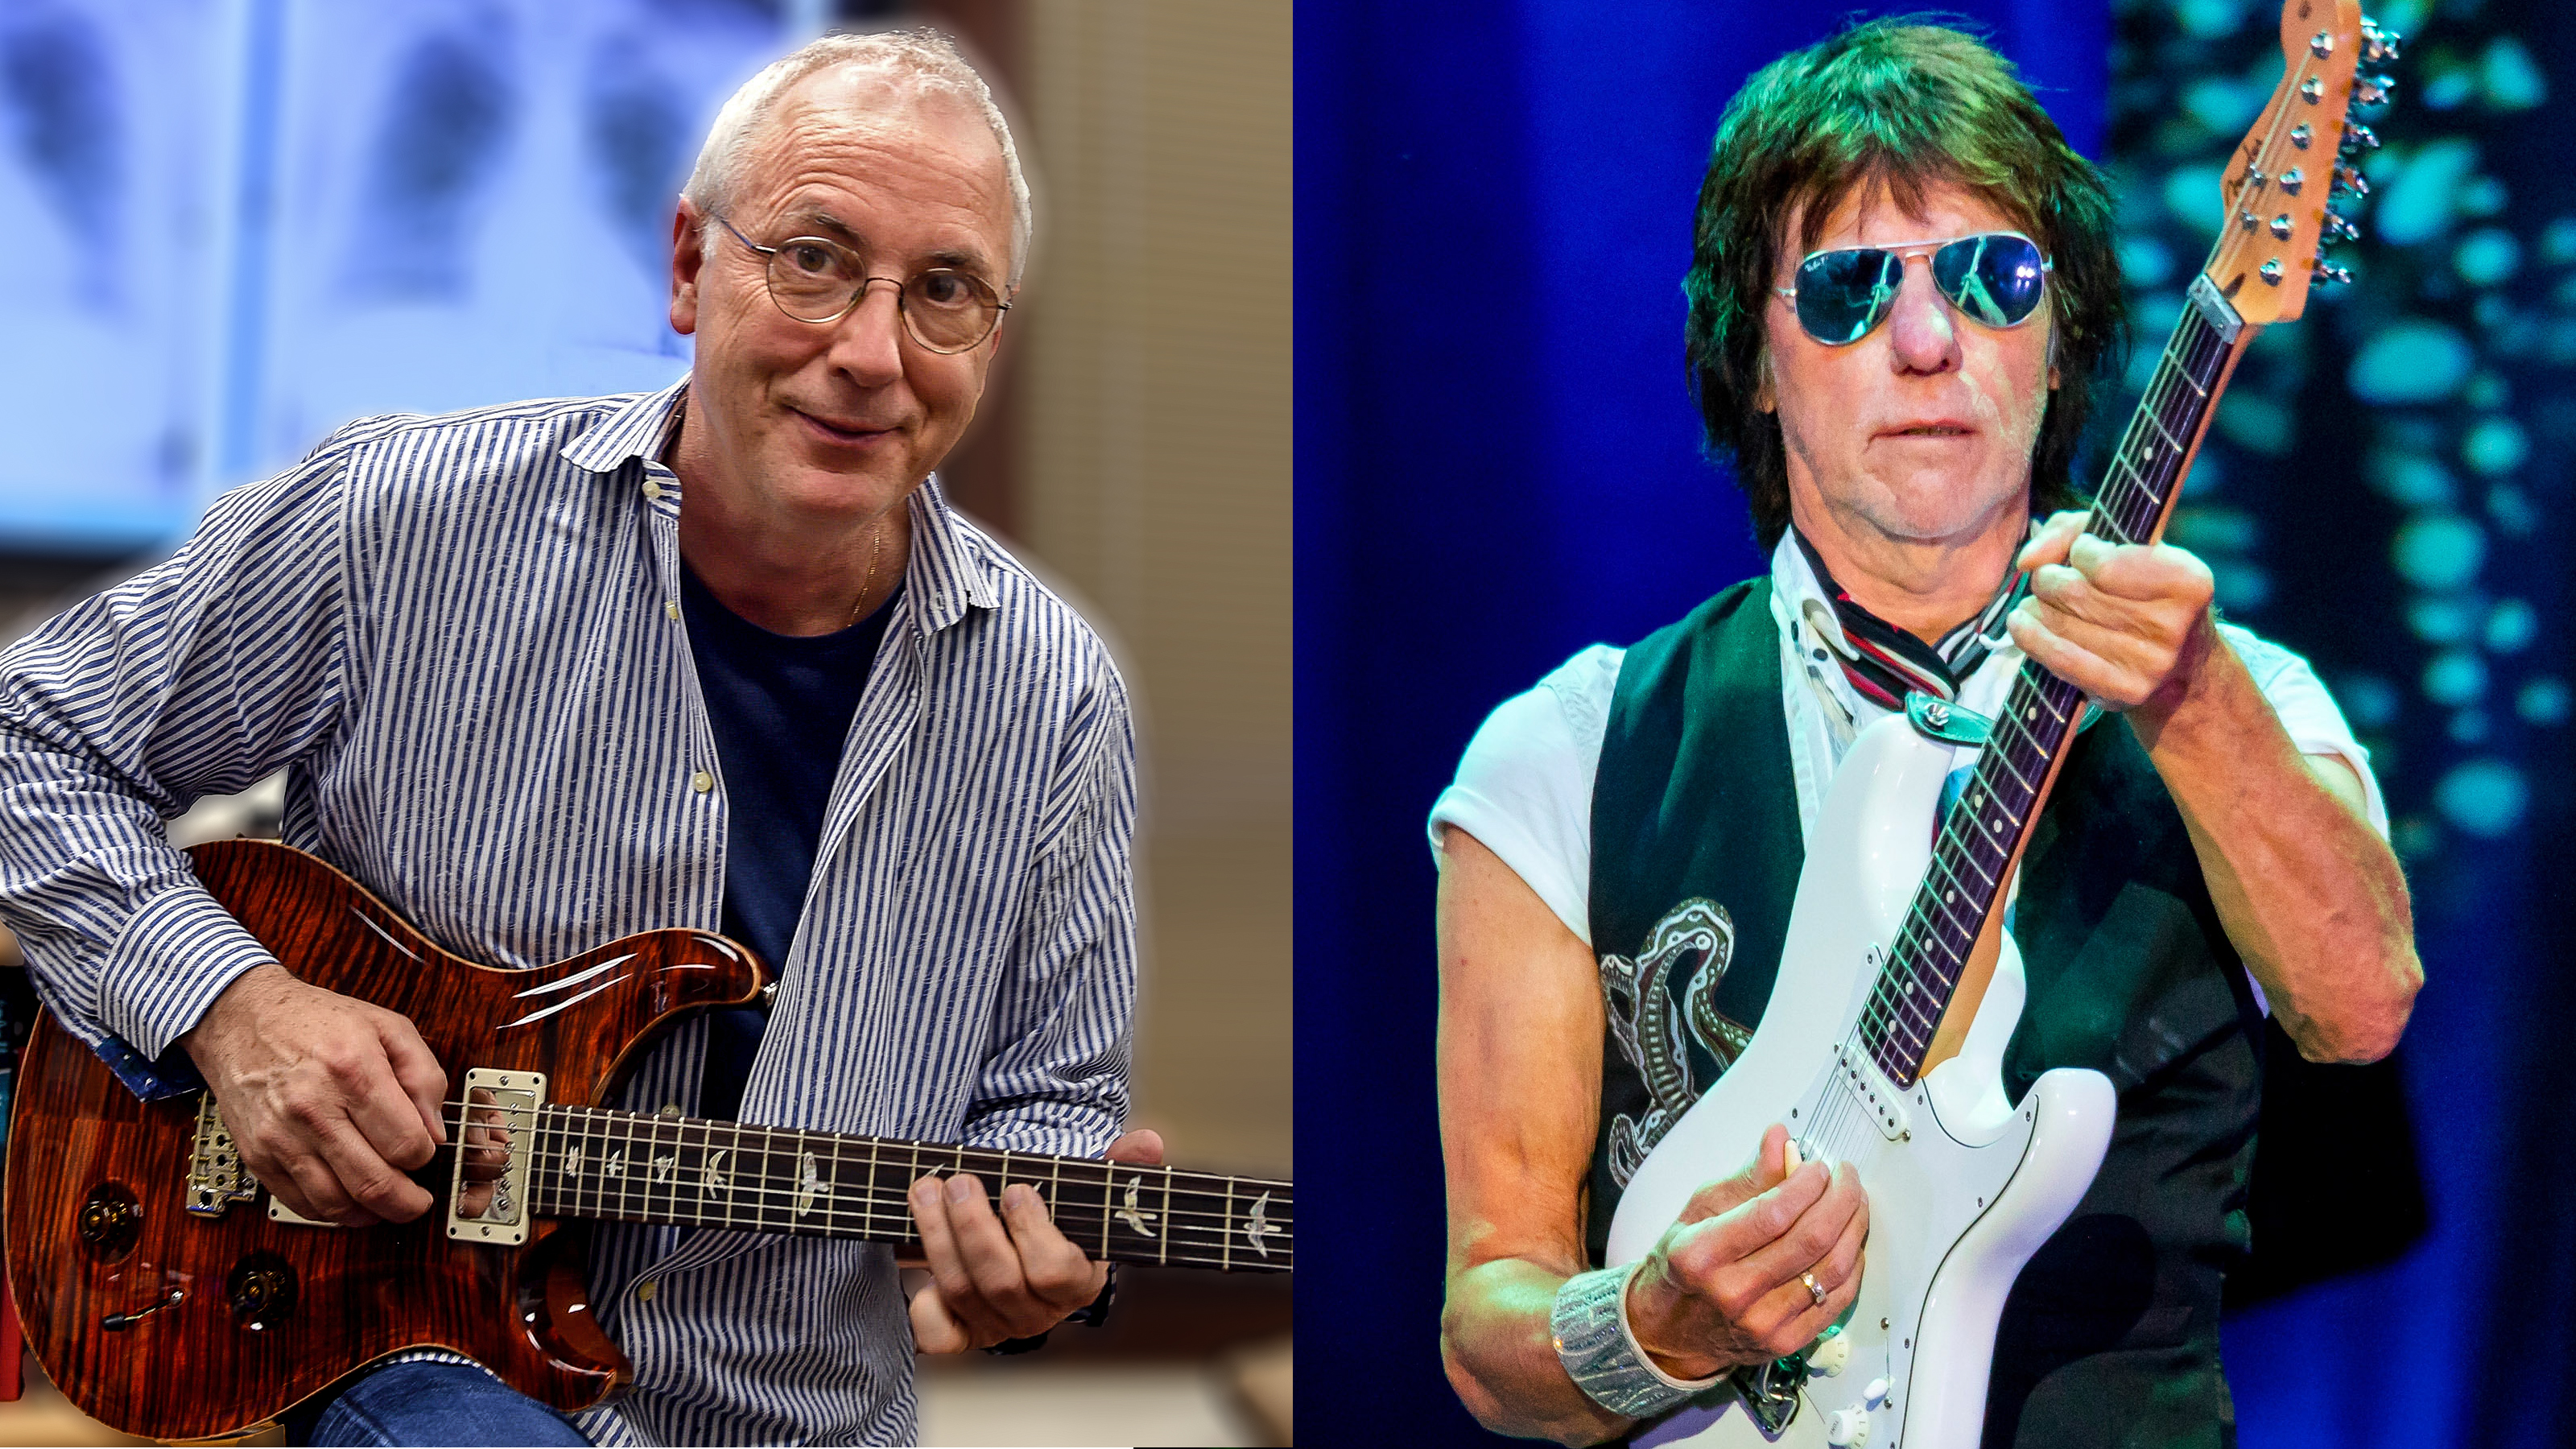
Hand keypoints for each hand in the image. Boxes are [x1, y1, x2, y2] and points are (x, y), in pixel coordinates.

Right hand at [178, 962, 448, 1224]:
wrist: (240, 1018)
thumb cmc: (316, 1020)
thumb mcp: (388, 1026)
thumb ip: (424, 1077)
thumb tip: (435, 1132)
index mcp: (352, 1070)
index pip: (405, 1144)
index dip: (425, 1157)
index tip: (426, 1153)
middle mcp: (312, 1108)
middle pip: (373, 1183)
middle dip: (407, 1203)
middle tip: (418, 1201)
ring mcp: (280, 1136)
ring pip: (335, 1204)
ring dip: (370, 1214)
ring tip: (387, 1204)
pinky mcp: (257, 1156)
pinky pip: (299, 1204)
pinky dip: (331, 1212)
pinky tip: (349, 1200)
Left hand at [906, 1127, 1163, 1352]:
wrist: (1020, 1252)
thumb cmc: (1056, 1217)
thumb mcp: (1088, 1189)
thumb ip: (1119, 1166)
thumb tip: (1149, 1141)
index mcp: (1078, 1282)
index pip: (1055, 1271)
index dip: (1032, 1231)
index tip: (1017, 1189)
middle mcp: (1038, 1313)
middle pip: (1000, 1280)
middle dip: (973, 1226)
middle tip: (958, 1180)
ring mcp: (997, 1326)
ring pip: (962, 1290)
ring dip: (938, 1236)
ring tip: (927, 1189)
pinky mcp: (961, 1334)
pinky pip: (938, 1334)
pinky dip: (922, 1303)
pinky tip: (914, 1257)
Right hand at [1624, 1124, 1868, 1379]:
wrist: (1672, 1329)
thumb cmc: (1684, 1265)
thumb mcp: (1700, 1210)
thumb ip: (1747, 1177)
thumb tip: (1780, 1140)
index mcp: (1701, 1255)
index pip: (1772, 1213)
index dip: (1806, 1183)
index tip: (1817, 1166)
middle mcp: (1732, 1293)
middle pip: (1810, 1239)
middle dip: (1840, 1198)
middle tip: (1845, 1176)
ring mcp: (1763, 1322)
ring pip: (1831, 1268)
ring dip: (1853, 1227)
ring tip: (1854, 1203)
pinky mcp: (1786, 1341)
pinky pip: (1837, 1299)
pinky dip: (1852, 1264)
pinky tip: (1850, 1241)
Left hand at [2009, 509, 2216, 717]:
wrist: (2182, 668)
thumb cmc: (2144, 591)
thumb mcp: (2126, 544)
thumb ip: (2072, 529)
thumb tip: (2028, 560)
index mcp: (2188, 580)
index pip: (2103, 562)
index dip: (2080, 552)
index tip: (2082, 554)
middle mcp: (2175, 624)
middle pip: (2076, 591)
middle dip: (2050, 579)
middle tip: (2051, 580)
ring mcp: (2151, 662)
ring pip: (2062, 623)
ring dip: (2037, 607)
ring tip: (2040, 602)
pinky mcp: (2125, 690)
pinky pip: (2060, 658)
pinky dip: (2031, 637)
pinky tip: (2021, 624)